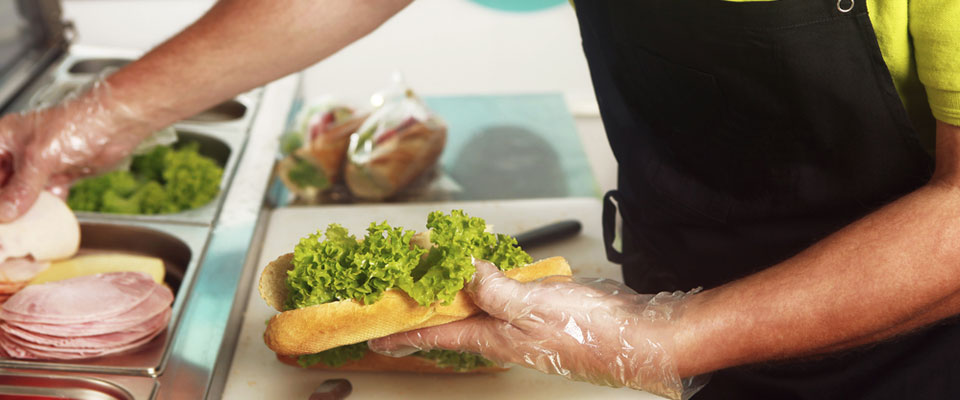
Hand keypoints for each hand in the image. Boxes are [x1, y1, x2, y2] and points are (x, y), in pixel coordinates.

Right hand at [0, 81, 146, 220]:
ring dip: (23, 209)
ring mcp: (40, 164)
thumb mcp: (39, 158)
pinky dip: (47, 208)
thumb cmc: (76, 125)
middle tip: (6, 225)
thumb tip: (5, 213)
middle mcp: (18, 152)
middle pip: (3, 184)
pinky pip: (47, 196)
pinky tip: (46, 219)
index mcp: (3, 139)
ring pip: (23, 193)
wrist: (117, 124)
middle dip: (4, 204)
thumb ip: (20, 188)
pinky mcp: (61, 174)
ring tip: (21, 229)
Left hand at [369, 259, 706, 399]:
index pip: (433, 335)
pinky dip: (483, 276)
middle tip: (395, 286)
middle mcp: (500, 329)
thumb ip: (492, 288)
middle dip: (419, 304)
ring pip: (473, 301)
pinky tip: (481, 264)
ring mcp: (520, 318)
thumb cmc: (591, 332)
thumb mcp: (532, 306)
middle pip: (448, 317)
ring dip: (448, 286)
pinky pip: (499, 290)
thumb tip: (461, 270)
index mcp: (490, 336)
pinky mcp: (540, 305)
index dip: (400, 333)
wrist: (639, 337)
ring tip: (427, 270)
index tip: (373, 333)